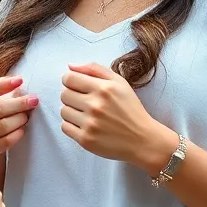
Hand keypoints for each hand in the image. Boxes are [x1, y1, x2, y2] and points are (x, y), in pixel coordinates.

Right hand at [0, 77, 38, 173]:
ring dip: (19, 119)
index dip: (3, 84)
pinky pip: (6, 141)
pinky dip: (17, 134)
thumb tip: (18, 85)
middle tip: (33, 100)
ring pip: (3, 125)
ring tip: (26, 116)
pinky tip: (21, 130)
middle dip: (19, 102)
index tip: (20, 80)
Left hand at [60, 63, 174, 170]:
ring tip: (88, 115)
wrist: (142, 139)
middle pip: (64, 94)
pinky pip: (65, 127)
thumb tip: (70, 66)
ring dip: (72, 112)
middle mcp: (95, 105)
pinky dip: (72, 126)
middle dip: (72, 96)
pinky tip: (86, 125)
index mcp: (103, 88)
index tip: (77, 86)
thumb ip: (94, 69)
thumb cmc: (130, 109)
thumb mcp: (119, 82)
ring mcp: (90, 124)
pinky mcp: (86, 140)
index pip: (69, 78)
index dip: (70, 81)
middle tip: (86, 102)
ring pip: (63, 111)